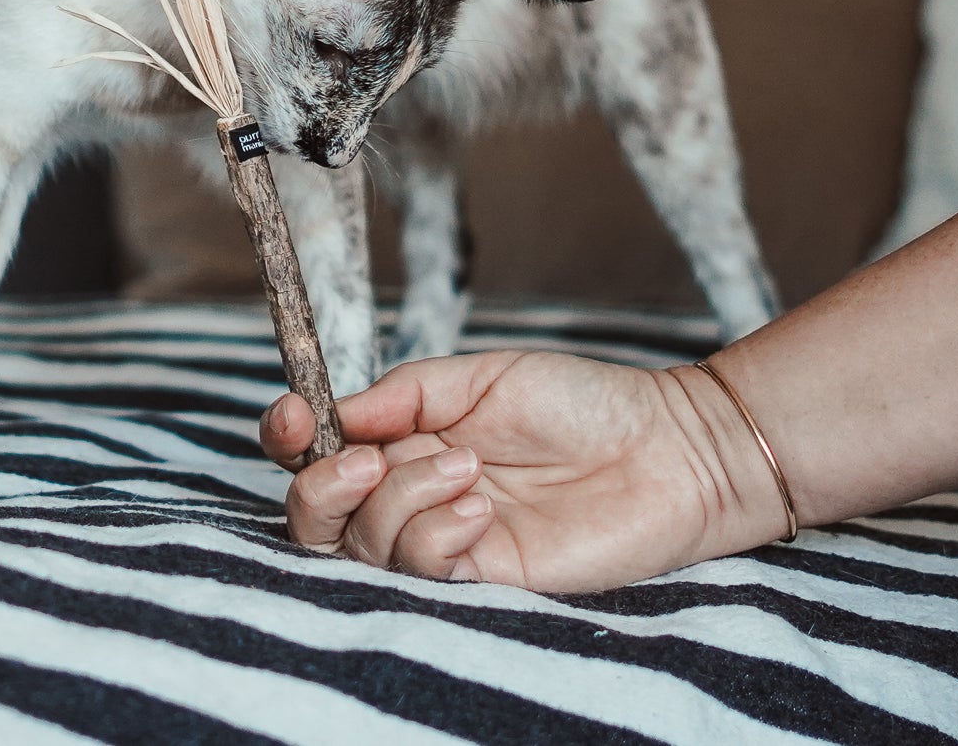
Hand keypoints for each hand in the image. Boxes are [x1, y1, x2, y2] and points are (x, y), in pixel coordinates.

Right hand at [260, 352, 787, 592]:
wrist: (668, 447)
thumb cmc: (584, 402)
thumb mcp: (481, 375)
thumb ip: (404, 394)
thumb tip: (333, 413)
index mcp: (404, 442)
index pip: (317, 453)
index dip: (289, 437)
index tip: (295, 415)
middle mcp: (411, 496)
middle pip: (317, 518)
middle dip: (322, 487)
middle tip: (367, 459)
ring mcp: (444, 542)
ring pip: (364, 546)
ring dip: (401, 501)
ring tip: (467, 468)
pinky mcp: (483, 581)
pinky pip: (422, 571)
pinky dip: (433, 535)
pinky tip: (479, 508)